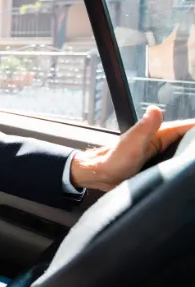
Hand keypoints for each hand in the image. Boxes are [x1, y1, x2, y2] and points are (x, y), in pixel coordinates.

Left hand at [71, 105, 194, 190]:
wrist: (100, 176)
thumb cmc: (113, 160)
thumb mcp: (131, 144)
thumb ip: (144, 128)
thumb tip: (155, 110)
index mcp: (158, 134)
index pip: (186, 129)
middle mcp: (160, 143)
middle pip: (186, 140)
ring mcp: (159, 155)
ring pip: (181, 152)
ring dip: (189, 154)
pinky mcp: (157, 167)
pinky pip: (175, 164)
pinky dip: (182, 164)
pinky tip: (188, 172)